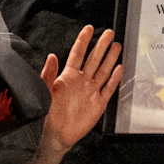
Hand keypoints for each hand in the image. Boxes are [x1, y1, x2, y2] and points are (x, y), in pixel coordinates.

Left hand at [39, 25, 122, 149]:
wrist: (56, 134)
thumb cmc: (47, 113)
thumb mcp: (44, 91)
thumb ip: (48, 74)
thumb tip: (51, 56)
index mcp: (68, 77)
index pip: (78, 54)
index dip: (83, 41)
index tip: (89, 29)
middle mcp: (81, 81)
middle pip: (94, 59)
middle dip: (101, 45)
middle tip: (109, 33)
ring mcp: (91, 91)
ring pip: (103, 71)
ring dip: (110, 59)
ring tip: (117, 46)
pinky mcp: (98, 104)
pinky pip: (108, 89)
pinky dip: (114, 79)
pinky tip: (119, 68)